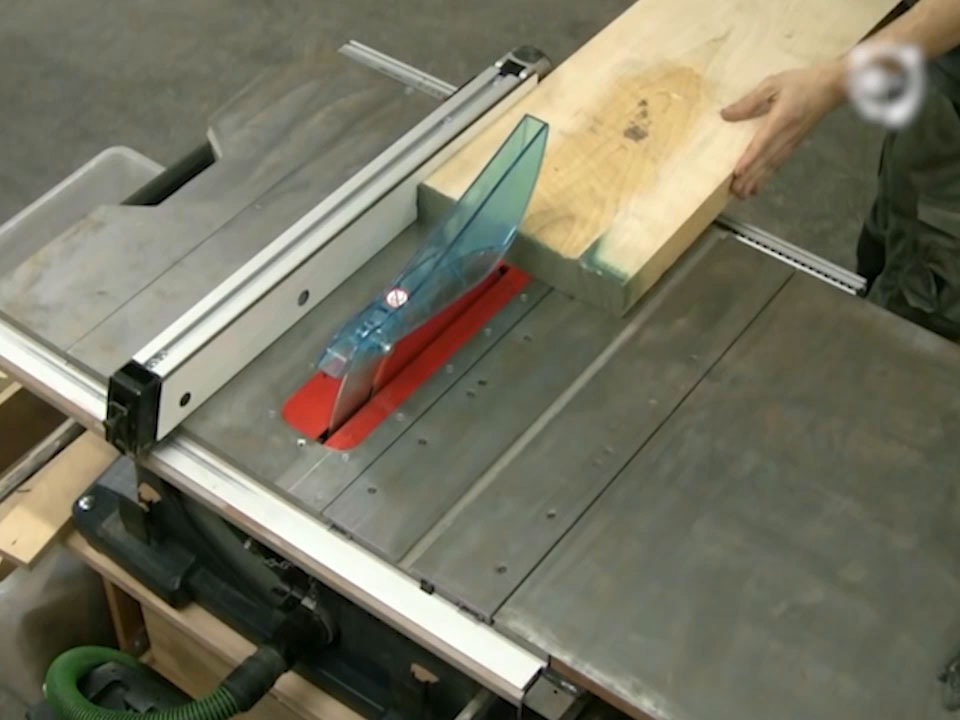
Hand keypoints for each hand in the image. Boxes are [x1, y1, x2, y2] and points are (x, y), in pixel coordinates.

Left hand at [721, 60, 846, 197]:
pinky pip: (778, 163)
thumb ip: (749, 102)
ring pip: (772, 165)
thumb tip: (725, 115)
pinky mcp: (794, 144)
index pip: (762, 143)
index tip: (737, 172)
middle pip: (766, 160)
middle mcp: (787, 136)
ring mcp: (792, 142)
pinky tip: (758, 185)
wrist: (833, 86)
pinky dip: (767, 175)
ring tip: (742, 195)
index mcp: (781, 120)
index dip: (749, 158)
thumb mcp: (773, 84)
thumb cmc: (802, 82)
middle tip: (734, 193)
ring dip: (757, 180)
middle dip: (750, 177)